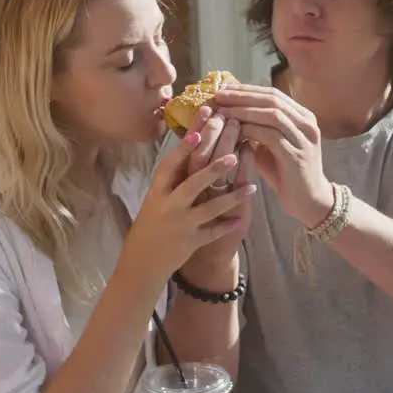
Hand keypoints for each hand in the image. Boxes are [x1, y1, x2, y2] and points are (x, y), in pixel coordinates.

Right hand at [121, 131, 257, 278]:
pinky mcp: (190, 242)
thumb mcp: (155, 198)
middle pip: (193, 182)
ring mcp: (180, 225)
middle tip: (235, 151)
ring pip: (209, 208)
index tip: (199, 129)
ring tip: (250, 187)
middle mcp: (168, 206)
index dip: (184, 147)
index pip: (171, 164)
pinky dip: (226, 227)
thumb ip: (173, 177)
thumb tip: (193, 143)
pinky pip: (212, 233)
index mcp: (157, 192)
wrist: (142, 262)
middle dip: (214, 167)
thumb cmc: (151, 223)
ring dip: (231, 197)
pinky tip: (241, 219)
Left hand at [214, 84, 333, 228]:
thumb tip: (230, 112)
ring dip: (243, 110)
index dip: (247, 90)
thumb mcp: (272, 144)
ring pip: (271, 114)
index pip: (273, 94)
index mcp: (303, 117)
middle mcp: (307, 124)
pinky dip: (250, 130)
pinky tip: (233, 130)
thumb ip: (258, 127)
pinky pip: (270, 136)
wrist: (308, 202)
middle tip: (219, 96)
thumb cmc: (286, 173)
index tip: (224, 90)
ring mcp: (304, 139)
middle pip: (272, 99)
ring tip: (222, 111)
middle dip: (243, 96)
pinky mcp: (297, 156)